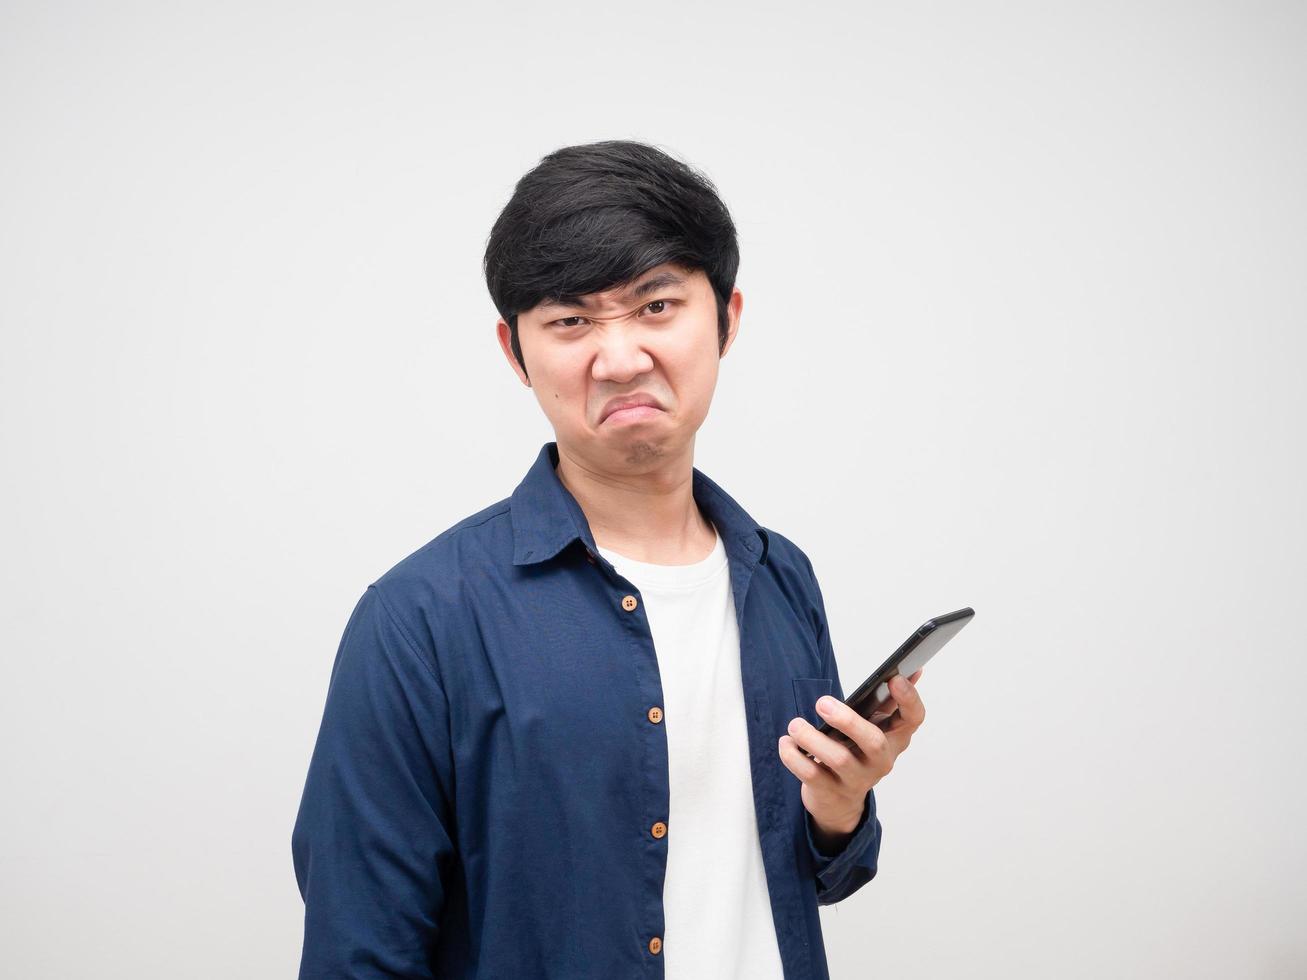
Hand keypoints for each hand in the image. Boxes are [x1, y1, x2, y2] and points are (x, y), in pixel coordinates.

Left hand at [778, 669, 924, 838]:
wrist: (839, 801)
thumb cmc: (857, 753)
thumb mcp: (874, 728)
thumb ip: (889, 701)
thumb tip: (914, 670)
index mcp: (895, 738)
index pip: (913, 719)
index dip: (909, 699)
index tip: (895, 678)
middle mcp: (881, 761)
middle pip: (874, 743)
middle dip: (848, 721)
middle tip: (822, 703)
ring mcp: (857, 780)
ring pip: (840, 760)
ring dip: (813, 739)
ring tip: (795, 725)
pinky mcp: (831, 793)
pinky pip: (812, 775)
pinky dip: (794, 757)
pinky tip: (786, 743)